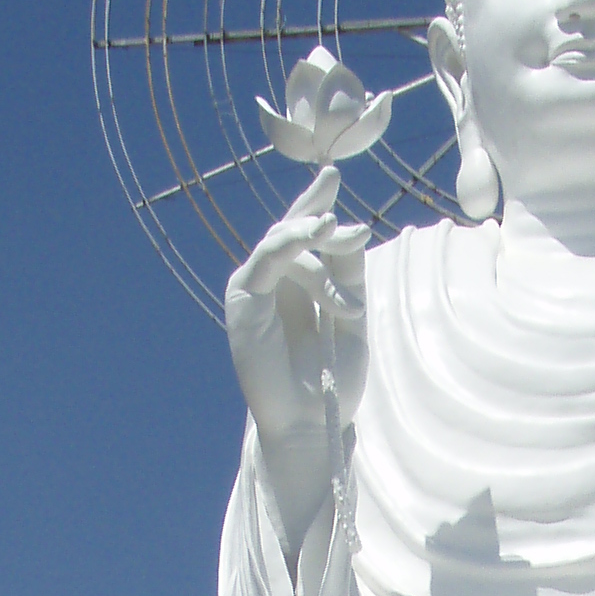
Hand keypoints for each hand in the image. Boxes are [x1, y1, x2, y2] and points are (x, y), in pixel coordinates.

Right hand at [225, 167, 368, 543]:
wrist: (314, 420)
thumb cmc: (334, 376)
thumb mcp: (351, 311)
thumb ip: (347, 270)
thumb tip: (349, 226)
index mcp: (298, 285)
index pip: (303, 234)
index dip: (314, 202)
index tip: (332, 175)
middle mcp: (273, 283)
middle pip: (291, 230)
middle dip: (317, 214)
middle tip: (343, 204)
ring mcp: (254, 290)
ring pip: (282, 242)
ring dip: (315, 238)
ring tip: (343, 234)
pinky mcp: (243, 300)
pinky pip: (265, 260)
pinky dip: (290, 243)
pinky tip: (316, 232)